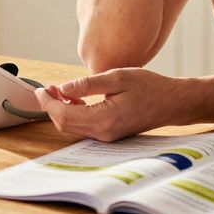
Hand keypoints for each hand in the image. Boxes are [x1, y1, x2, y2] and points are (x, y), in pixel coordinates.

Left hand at [34, 68, 191, 141]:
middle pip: (64, 125)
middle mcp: (103, 133)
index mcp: (104, 119)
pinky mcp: (110, 134)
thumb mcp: (117, 77)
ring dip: (62, 110)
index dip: (48, 103)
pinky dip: (74, 114)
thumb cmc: (149, 87)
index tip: (41, 89)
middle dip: (51, 107)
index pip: (64, 116)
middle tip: (48, 88)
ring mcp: (107, 136)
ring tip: (60, 91)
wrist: (172, 102)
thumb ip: (88, 84)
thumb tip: (63, 88)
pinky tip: (76, 99)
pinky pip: (84, 127)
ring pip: (73, 127)